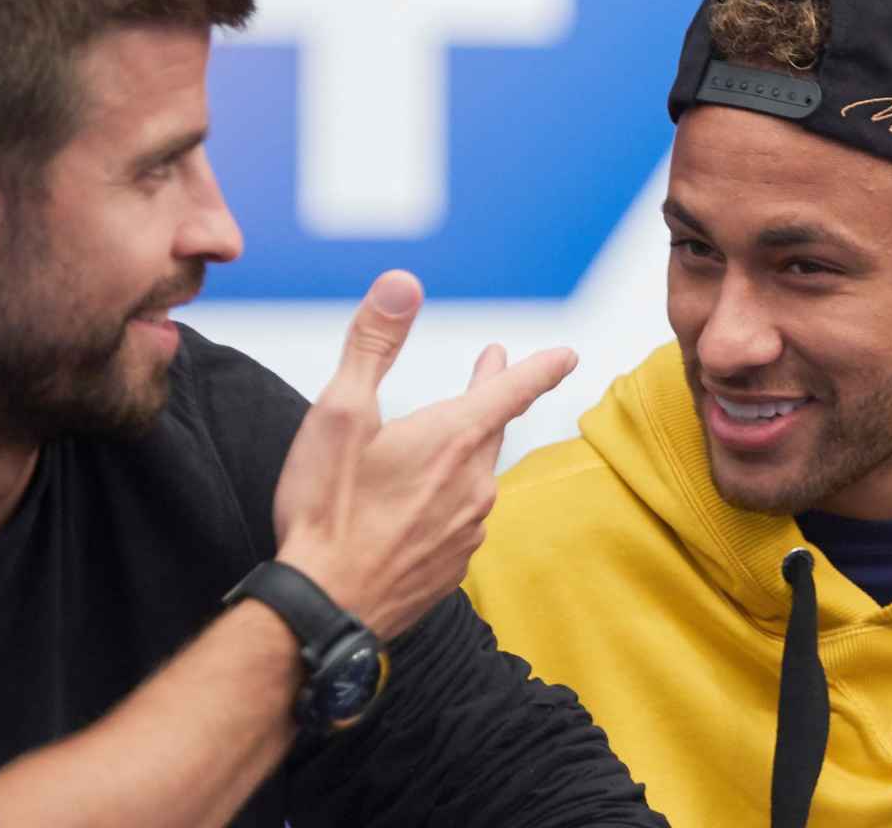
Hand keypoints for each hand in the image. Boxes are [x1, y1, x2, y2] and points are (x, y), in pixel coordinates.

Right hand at [272, 270, 576, 640]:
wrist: (325, 609)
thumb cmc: (325, 511)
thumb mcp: (339, 413)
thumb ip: (374, 344)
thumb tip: (403, 284)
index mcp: (452, 438)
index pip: (512, 390)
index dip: (539, 367)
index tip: (566, 355)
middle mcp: (472, 484)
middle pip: (490, 428)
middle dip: (490, 394)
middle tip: (491, 367)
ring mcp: (467, 529)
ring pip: (474, 476)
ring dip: (462, 452)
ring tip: (439, 441)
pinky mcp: (452, 567)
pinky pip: (459, 519)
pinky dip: (444, 501)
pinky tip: (415, 506)